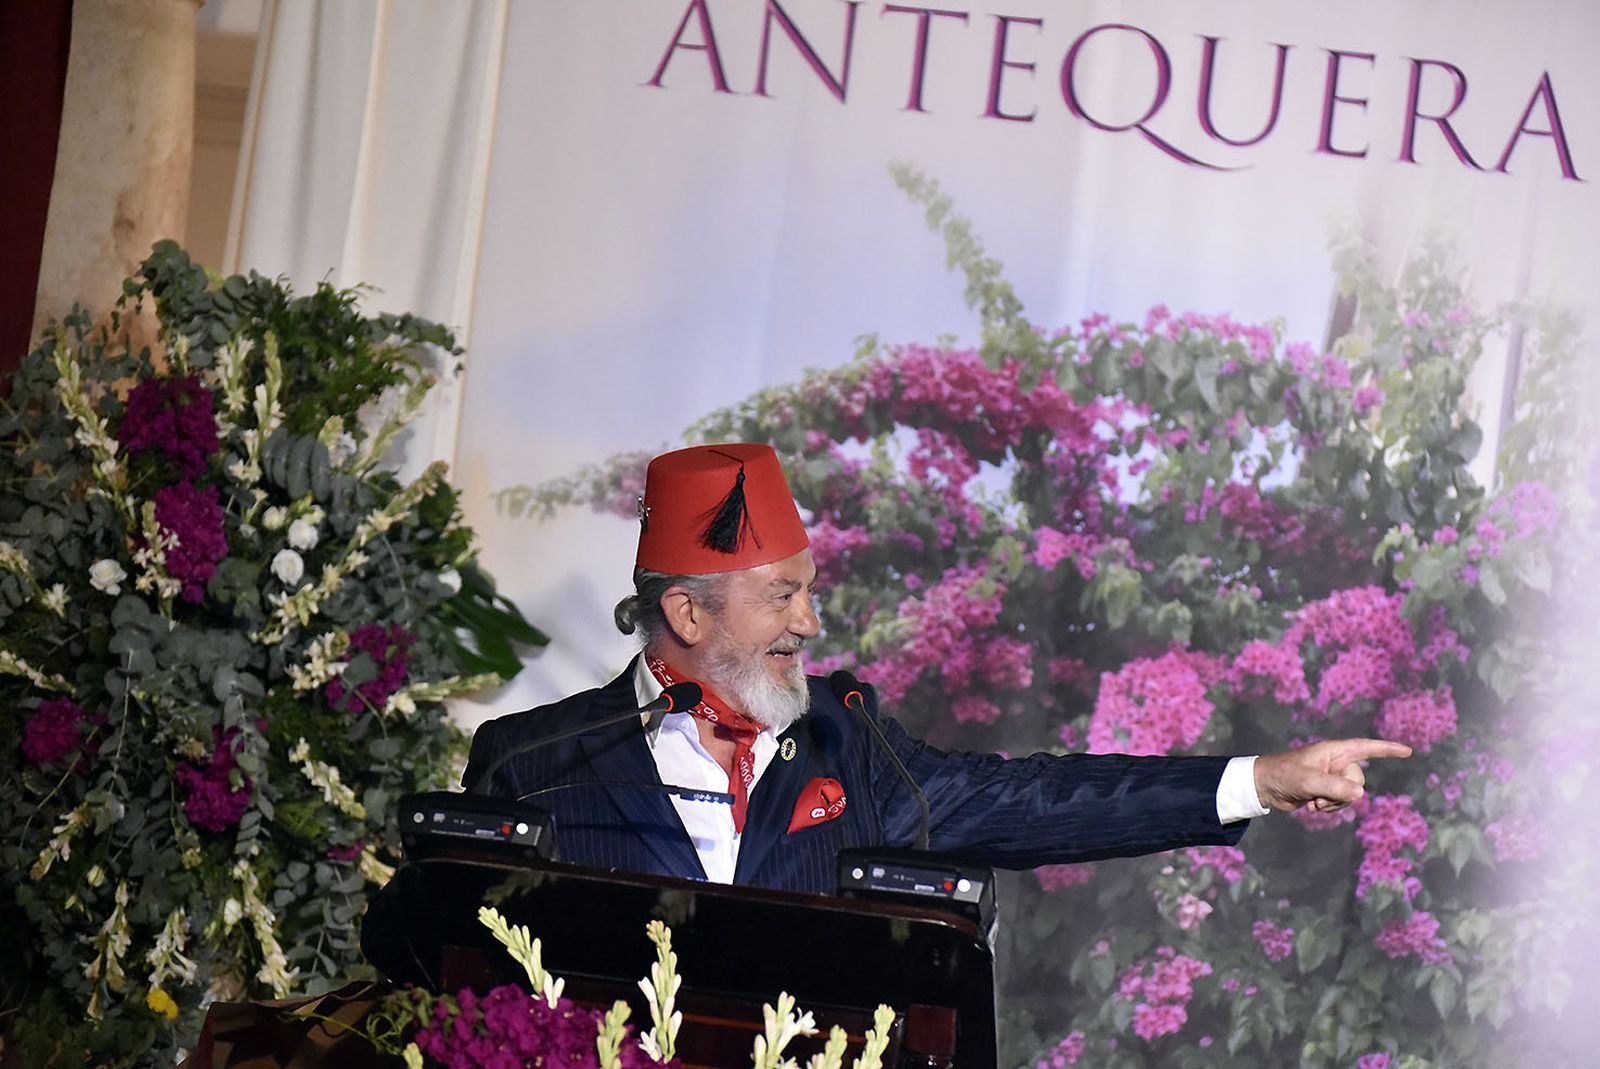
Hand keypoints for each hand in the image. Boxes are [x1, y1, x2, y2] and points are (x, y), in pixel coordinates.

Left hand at [1253, 738, 1412, 812]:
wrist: (1264, 786)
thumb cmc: (1283, 775)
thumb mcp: (1308, 781)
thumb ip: (1334, 786)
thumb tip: (1359, 793)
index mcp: (1333, 751)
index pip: (1366, 747)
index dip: (1387, 750)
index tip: (1407, 751)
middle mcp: (1335, 762)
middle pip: (1358, 780)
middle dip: (1343, 793)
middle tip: (1319, 797)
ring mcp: (1331, 776)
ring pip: (1350, 794)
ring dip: (1334, 803)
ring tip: (1313, 802)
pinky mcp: (1326, 789)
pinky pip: (1340, 802)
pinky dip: (1329, 807)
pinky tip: (1311, 805)